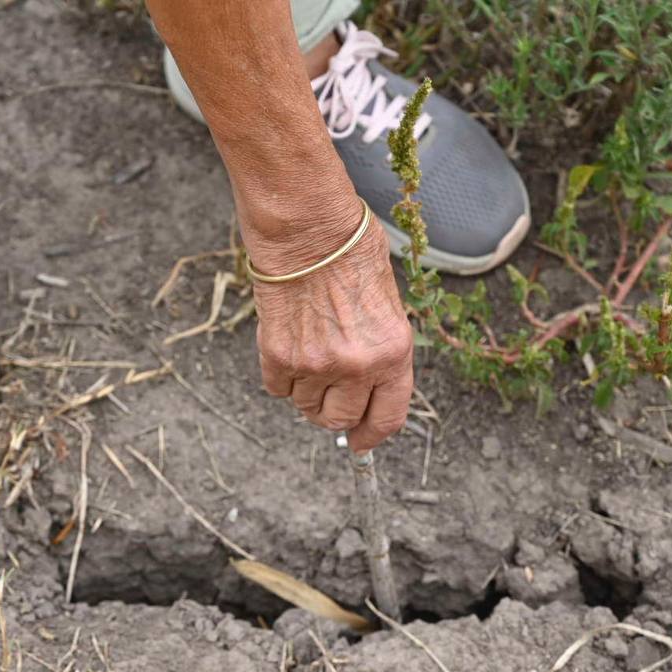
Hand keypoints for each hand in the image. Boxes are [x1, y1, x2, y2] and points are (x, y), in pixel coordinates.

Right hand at [249, 201, 413, 453]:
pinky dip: (280, 376)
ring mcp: (317, 364)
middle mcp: (358, 365)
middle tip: (327, 393)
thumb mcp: (388, 306)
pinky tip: (287, 343)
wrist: (308, 228)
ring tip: (308, 350)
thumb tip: (368, 391)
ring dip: (305, 389)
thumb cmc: (350, 254)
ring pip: (305, 405)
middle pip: (340, 419)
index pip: (387, 418)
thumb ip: (381, 352)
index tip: (361, 443)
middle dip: (333, 412)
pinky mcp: (280, 356)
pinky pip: (277, 388)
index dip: (372, 436)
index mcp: (394, 352)